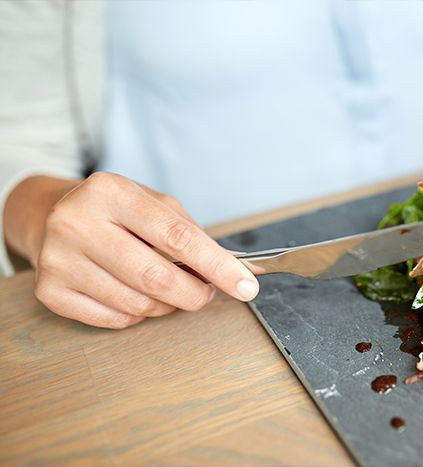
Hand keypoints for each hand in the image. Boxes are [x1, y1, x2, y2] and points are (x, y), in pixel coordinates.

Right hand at [6, 173, 258, 328]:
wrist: (48, 216)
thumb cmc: (114, 212)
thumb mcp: (152, 204)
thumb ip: (191, 234)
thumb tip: (232, 271)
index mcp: (110, 192)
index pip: (177, 237)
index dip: (218, 266)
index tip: (246, 286)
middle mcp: (77, 223)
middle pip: (156, 277)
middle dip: (195, 293)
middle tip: (207, 292)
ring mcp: (59, 259)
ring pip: (138, 304)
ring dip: (167, 305)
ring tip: (167, 288)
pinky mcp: (49, 291)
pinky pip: (116, 319)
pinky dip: (138, 314)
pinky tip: (134, 293)